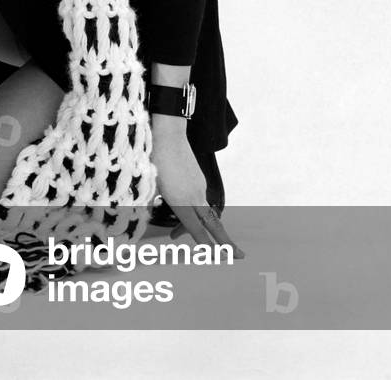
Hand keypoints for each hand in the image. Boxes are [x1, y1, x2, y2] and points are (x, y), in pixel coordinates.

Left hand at [150, 118, 244, 258]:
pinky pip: (199, 200)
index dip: (208, 246)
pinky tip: (180, 210)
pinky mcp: (198, 179)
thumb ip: (155, 201)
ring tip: (174, 235)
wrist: (169, 133)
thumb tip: (154, 209)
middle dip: (226, 242)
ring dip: (199, 228)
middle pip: (214, 224)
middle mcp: (194, 197)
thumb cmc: (155, 158)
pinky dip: (193, 211)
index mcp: (181, 201)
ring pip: (205, 213)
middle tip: (240, 256)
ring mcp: (198, 187)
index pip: (197, 230)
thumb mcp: (151, 183)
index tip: (218, 258)